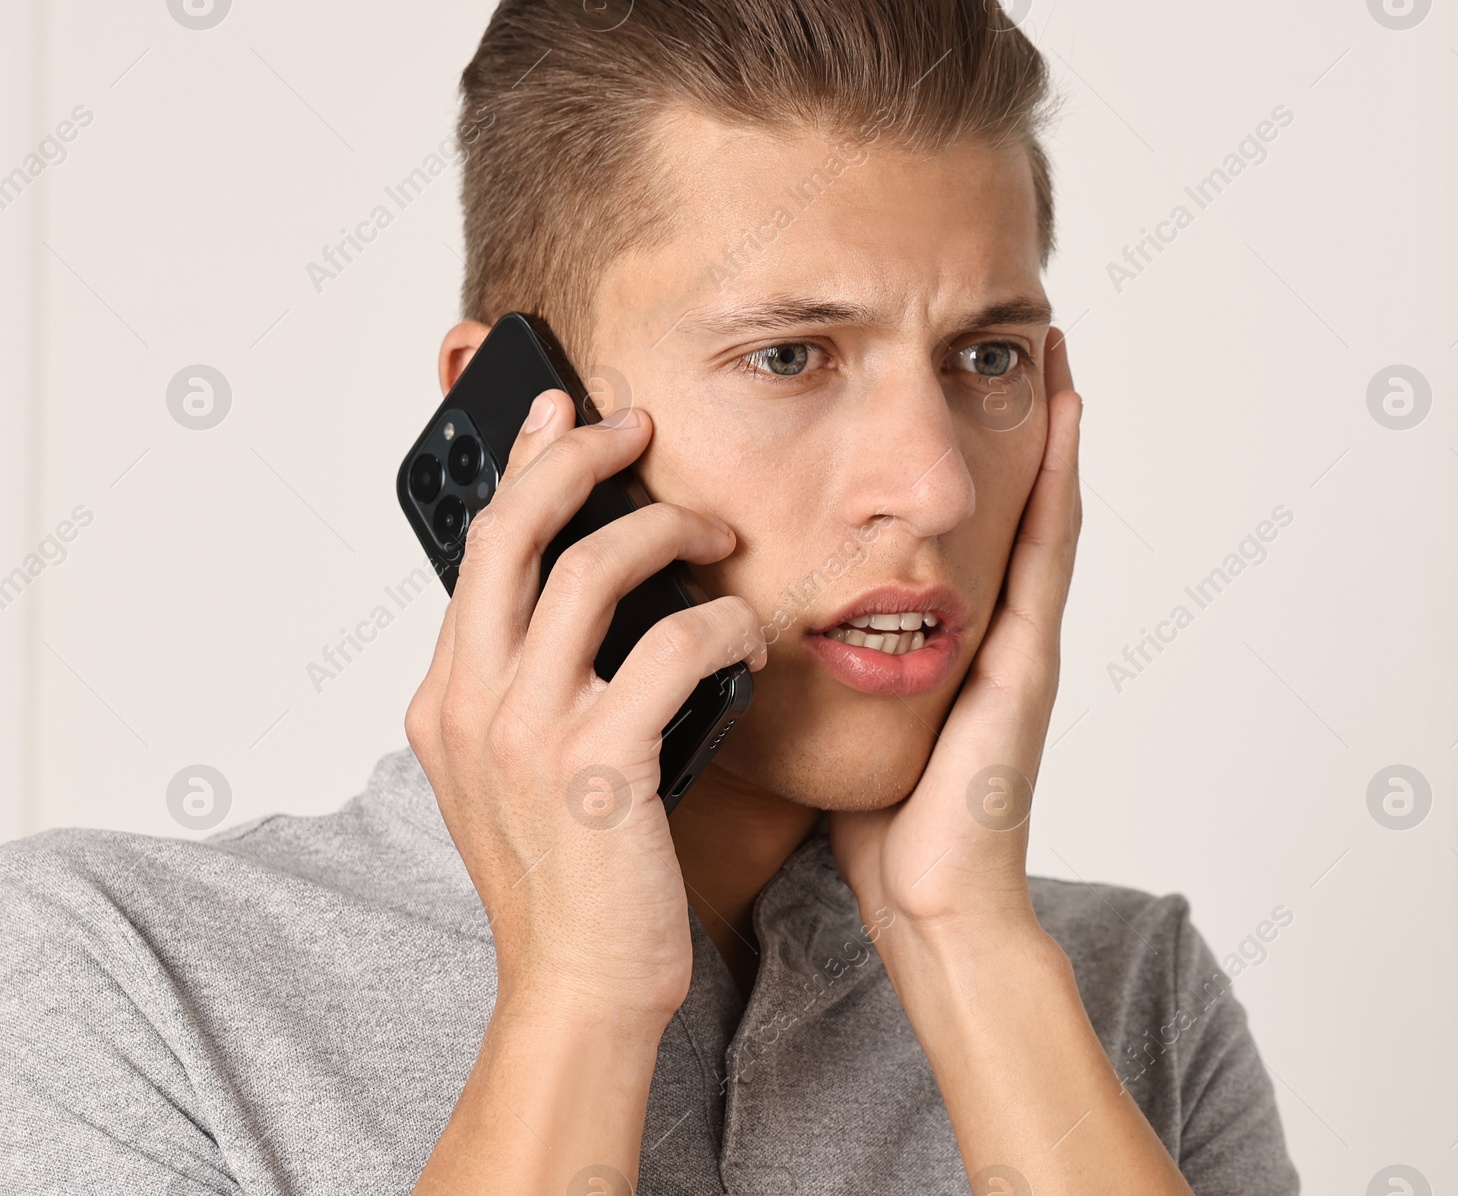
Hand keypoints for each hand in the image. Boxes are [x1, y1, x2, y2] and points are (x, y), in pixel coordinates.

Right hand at [405, 390, 766, 1025]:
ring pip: (590, 570)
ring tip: (717, 535)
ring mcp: (525, 733)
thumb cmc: (569, 878)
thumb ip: (532, 686)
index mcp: (446, 699)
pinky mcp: (595, 766)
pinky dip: (723, 626)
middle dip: (579, 457)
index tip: (563, 413)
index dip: (522, 468)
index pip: (479, 550)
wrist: (578, 986)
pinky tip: (750, 637)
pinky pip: (672, 648)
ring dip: (667, 532)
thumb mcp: (521, 770)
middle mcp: (468, 704)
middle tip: (636, 426)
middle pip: (513, 532)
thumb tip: (588, 596)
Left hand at [830, 328, 1081, 937]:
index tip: (946, 373)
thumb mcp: (836, 720)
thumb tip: (734, 611)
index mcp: (947, 639)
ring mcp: (1019, 641)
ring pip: (1037, 508)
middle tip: (1016, 328)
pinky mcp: (1027, 661)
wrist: (928, 901)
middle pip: (1005, 499)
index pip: (953, 525)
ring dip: (1048, 425)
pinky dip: (1058, 482)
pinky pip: (1045, 554)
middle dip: (1009, 418)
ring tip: (1046, 341)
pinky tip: (1062, 414)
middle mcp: (991, 628)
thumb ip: (811, 663)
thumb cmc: (881, 821)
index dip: (959, 449)